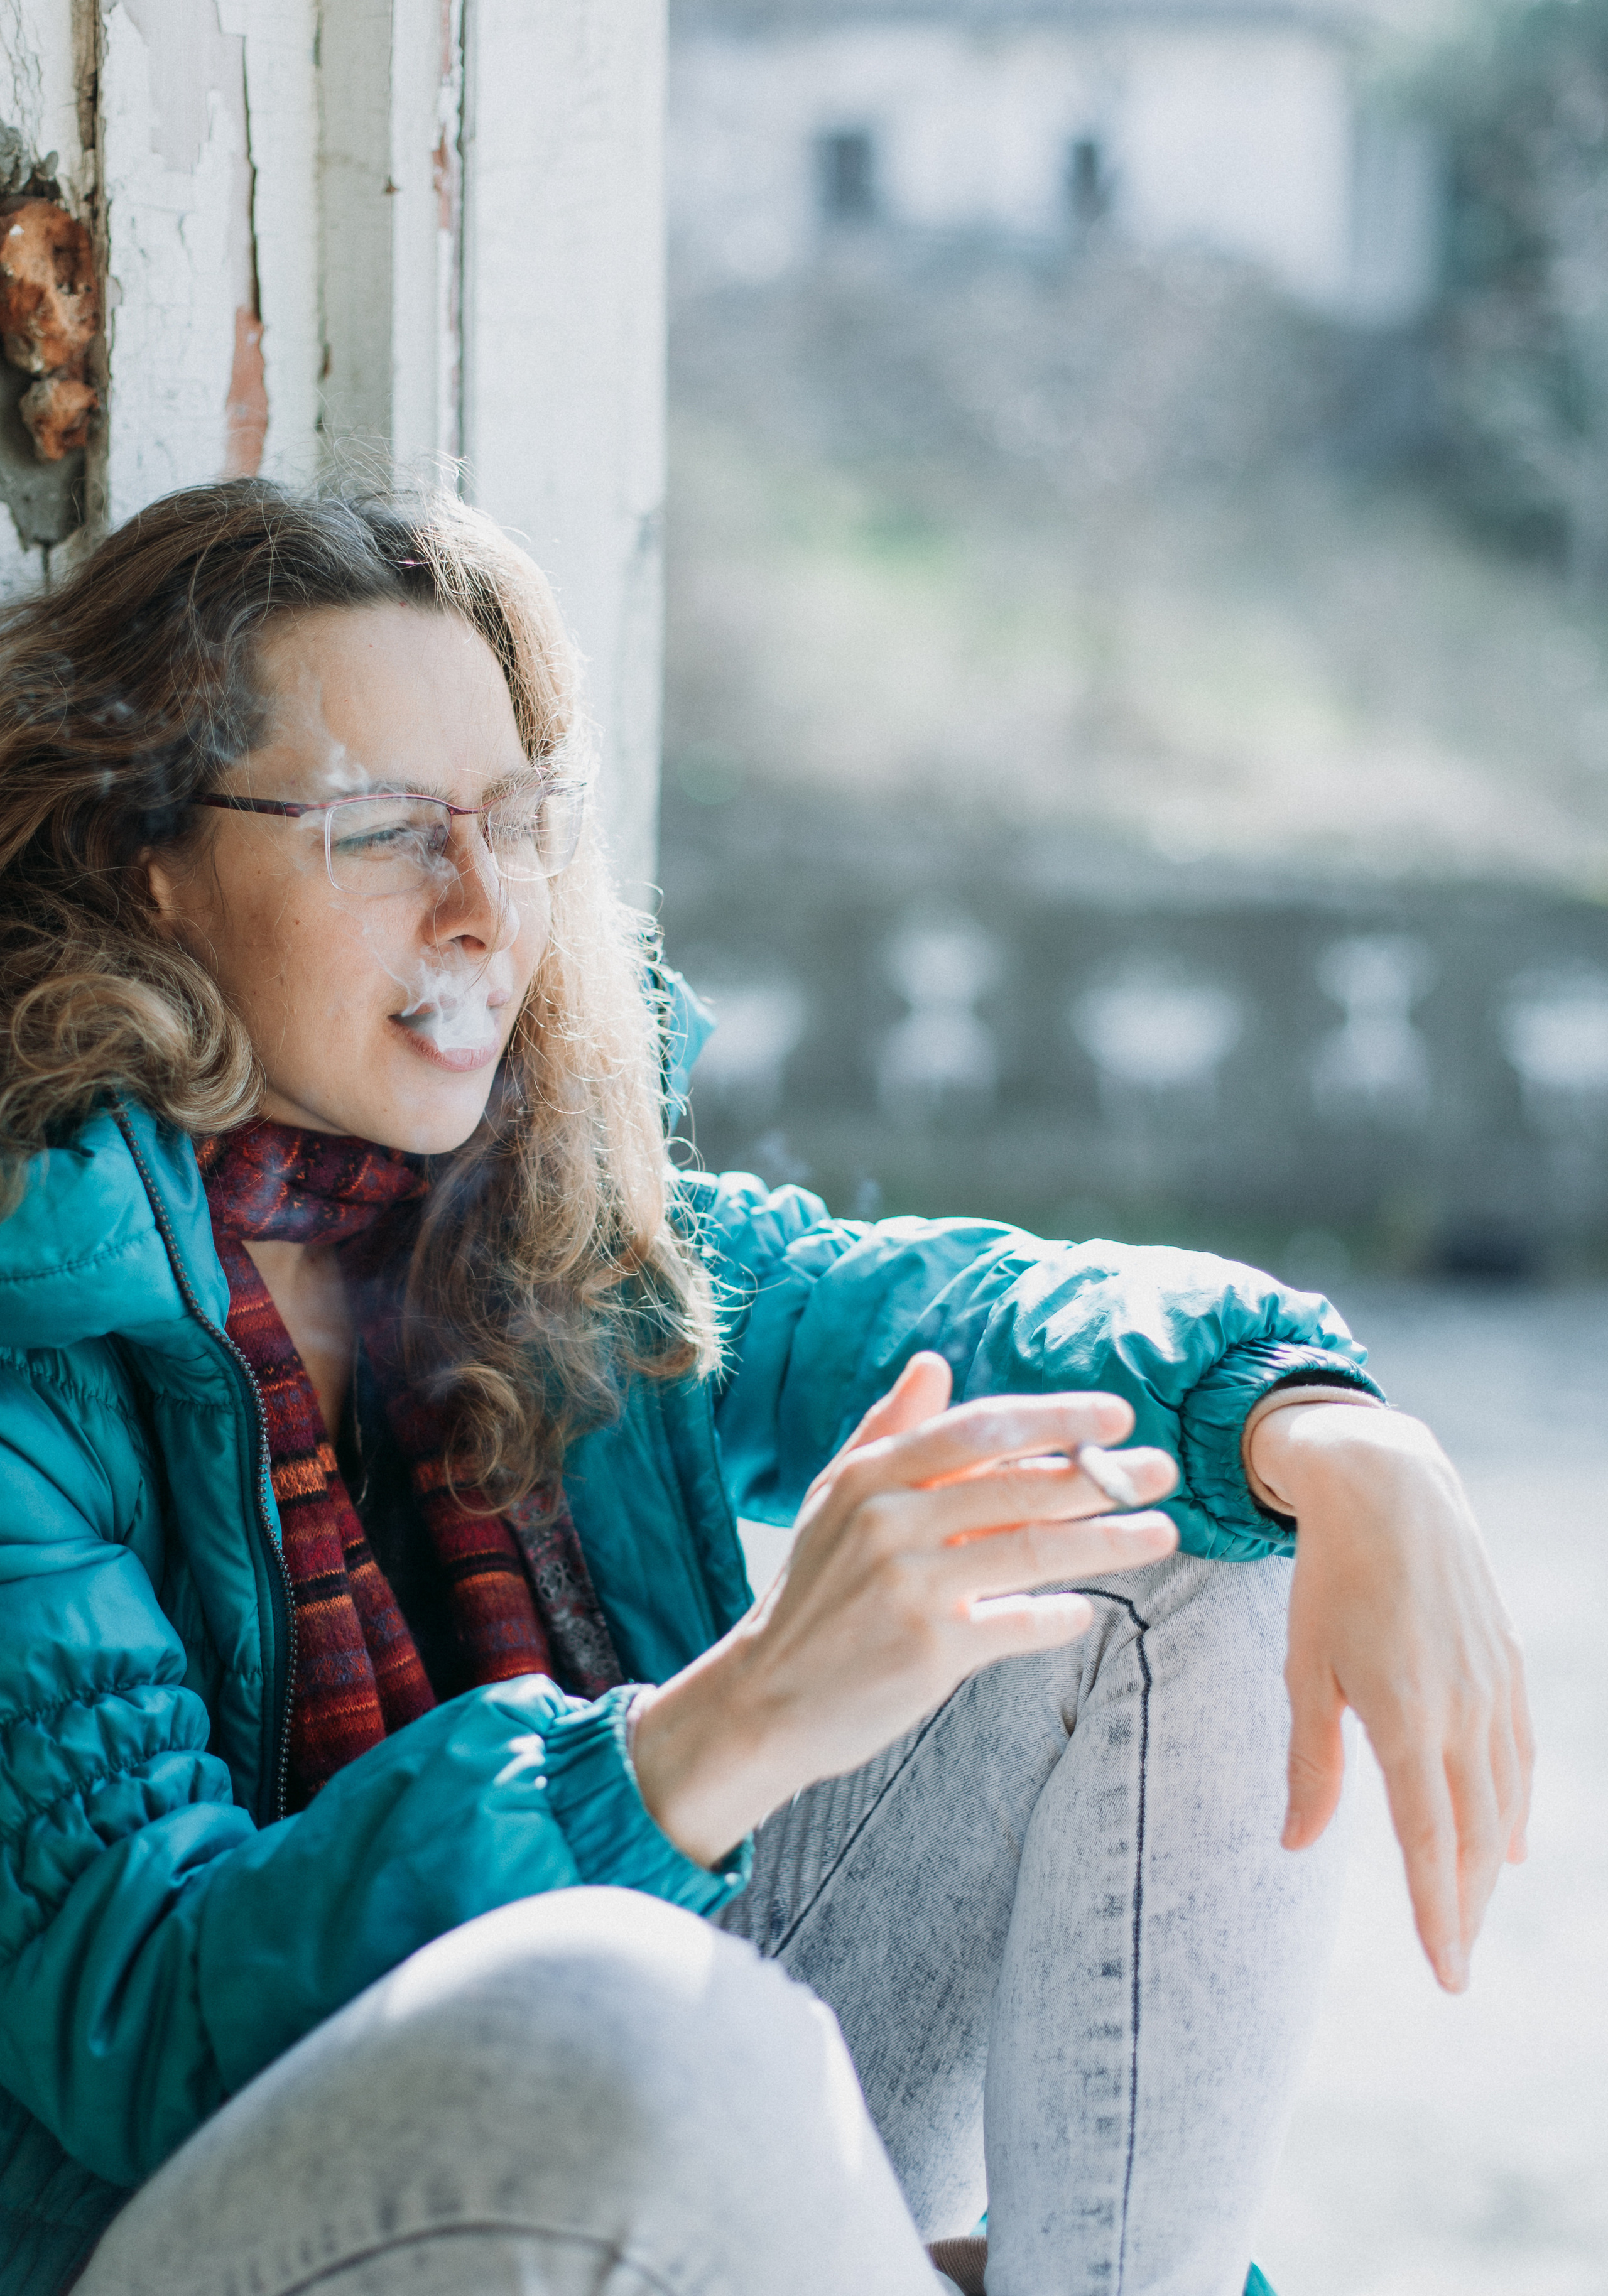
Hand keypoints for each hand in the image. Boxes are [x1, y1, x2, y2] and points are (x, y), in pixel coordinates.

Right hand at [632, 1352, 1178, 1865]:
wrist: (765, 1699)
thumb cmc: (813, 1593)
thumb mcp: (833, 1499)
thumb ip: (887, 1430)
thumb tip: (933, 1363)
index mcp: (870, 1474)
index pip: (980, 1428)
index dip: (1054, 1418)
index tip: (1115, 1417)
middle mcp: (888, 1520)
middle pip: (1019, 1487)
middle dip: (1102, 1477)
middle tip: (1163, 1472)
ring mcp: (908, 1585)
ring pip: (1032, 1550)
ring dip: (1108, 1541)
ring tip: (1162, 1533)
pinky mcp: (926, 1649)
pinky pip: (1016, 1624)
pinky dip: (1057, 1617)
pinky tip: (1082, 1613)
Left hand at [1252, 1402, 1532, 1992]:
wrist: (1388, 1487)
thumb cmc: (1328, 1578)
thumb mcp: (1303, 1668)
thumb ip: (1311, 1763)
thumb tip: (1297, 1845)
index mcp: (1407, 1719)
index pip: (1432, 1844)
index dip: (1440, 1916)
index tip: (1448, 1975)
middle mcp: (1464, 1712)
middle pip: (1477, 1837)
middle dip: (1468, 1907)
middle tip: (1456, 1963)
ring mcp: (1495, 1688)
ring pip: (1506, 1802)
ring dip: (1492, 1866)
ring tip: (1473, 1913)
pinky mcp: (1508, 1664)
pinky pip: (1521, 1755)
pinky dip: (1515, 1807)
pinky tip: (1510, 1843)